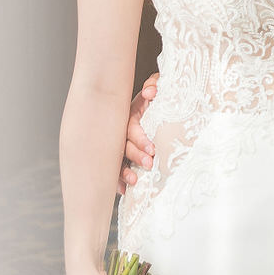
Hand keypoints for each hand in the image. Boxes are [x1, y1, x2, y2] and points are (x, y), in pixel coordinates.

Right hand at [117, 73, 158, 193]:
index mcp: (130, 115)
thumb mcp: (156, 86)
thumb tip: (150, 92)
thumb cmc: (157, 94)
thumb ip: (155, 84)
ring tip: (134, 181)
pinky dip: (118, 180)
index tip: (152, 149)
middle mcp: (123, 129)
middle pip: (124, 145)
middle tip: (149, 164)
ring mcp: (122, 142)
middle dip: (135, 156)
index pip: (131, 129)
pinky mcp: (124, 153)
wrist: (155, 97)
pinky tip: (123, 189)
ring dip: (124, 171)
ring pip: (118, 158)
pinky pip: (117, 167)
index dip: (140, 139)